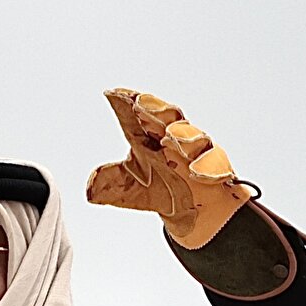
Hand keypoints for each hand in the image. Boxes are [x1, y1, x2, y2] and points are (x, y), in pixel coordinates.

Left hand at [86, 88, 250, 249]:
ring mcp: (197, 151)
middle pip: (166, 116)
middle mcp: (173, 137)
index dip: (125, 102)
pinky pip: (215, 165)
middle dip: (155, 109)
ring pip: (194, 137)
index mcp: (148, 136)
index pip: (135, 115)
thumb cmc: (160, 188)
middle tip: (141, 104)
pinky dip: (208, 167)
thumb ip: (109, 185)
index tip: (112, 93)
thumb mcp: (129, 189)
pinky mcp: (215, 168)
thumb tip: (90, 189)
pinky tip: (197, 173)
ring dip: (183, 135)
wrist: (191, 211)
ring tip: (171, 136)